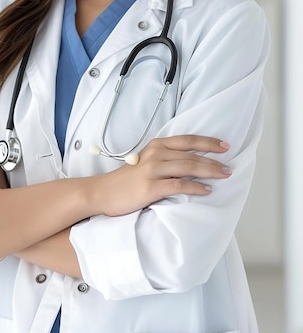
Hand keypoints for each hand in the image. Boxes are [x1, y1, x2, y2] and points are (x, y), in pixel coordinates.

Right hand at [92, 135, 231, 216]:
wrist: (103, 192)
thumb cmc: (126, 180)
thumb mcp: (145, 161)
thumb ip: (164, 158)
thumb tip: (190, 162)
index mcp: (156, 145)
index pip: (188, 140)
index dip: (208, 142)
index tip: (225, 146)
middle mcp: (156, 154)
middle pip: (192, 155)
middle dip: (214, 160)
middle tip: (229, 167)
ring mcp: (153, 170)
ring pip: (189, 167)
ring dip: (210, 172)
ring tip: (224, 176)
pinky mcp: (151, 187)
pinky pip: (179, 185)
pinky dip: (195, 187)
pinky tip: (206, 190)